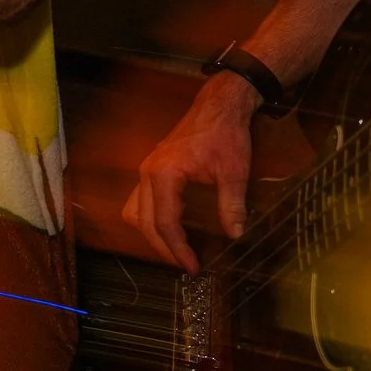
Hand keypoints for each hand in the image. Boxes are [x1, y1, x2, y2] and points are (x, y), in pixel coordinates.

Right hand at [123, 74, 258, 271]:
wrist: (219, 105)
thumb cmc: (225, 133)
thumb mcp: (233, 171)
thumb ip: (232, 204)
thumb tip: (234, 234)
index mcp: (164, 174)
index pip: (164, 222)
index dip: (177, 248)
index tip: (193, 266)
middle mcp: (148, 173)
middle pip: (144, 221)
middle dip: (163, 247)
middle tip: (186, 264)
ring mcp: (147, 169)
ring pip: (135, 211)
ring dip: (151, 234)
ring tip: (174, 249)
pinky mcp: (153, 168)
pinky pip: (140, 200)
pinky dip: (150, 218)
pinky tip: (169, 226)